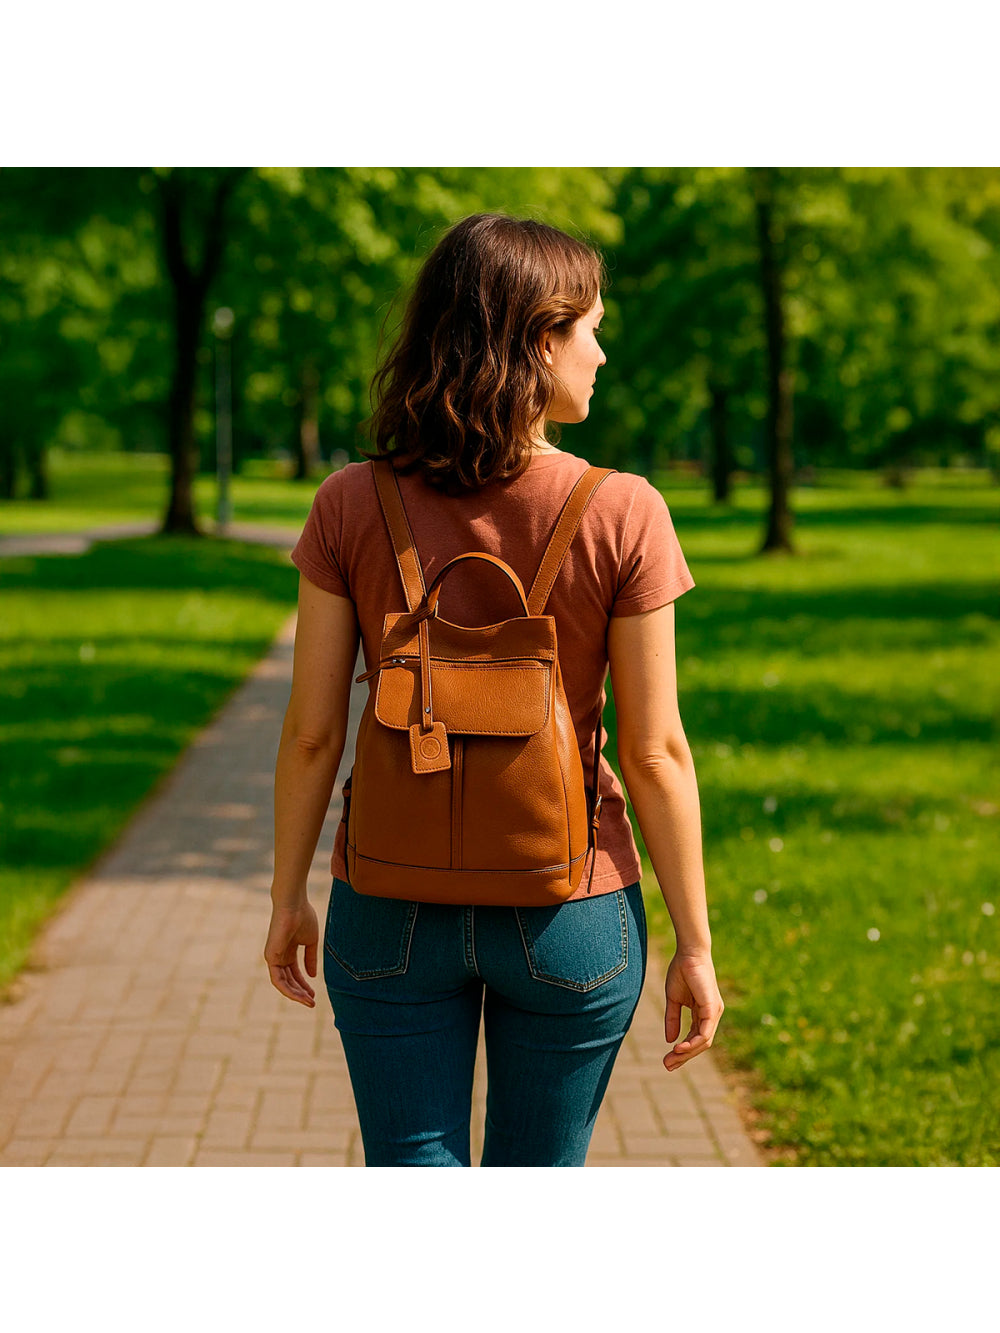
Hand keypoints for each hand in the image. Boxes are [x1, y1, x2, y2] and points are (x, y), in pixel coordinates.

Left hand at [264, 901, 318, 1006]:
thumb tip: (312, 976)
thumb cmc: (303, 917)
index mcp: (288, 951)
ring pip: (283, 983)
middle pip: (289, 980)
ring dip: (296, 994)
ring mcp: (273, 957)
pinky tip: (300, 995)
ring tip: (308, 1002)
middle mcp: (279, 956)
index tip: (314, 995)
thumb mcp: (310, 942)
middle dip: (301, 992)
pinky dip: (288, 990)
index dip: (304, 985)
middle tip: (312, 1002)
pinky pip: (278, 980)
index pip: (295, 973)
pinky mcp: (270, 958)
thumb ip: (310, 959)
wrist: (294, 904)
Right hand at [663, 949, 723, 1071]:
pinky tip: (680, 1047)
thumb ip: (672, 1019)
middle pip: (700, 1044)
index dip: (681, 1051)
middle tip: (667, 1065)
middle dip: (683, 1057)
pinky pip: (705, 1032)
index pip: (694, 1038)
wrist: (688, 953)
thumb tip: (669, 1040)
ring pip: (703, 1042)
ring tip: (671, 1059)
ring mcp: (713, 1012)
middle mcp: (711, 1015)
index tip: (667, 1060)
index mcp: (702, 1013)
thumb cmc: (681, 971)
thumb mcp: (673, 999)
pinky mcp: (712, 1008)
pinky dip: (693, 1042)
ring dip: (687, 1053)